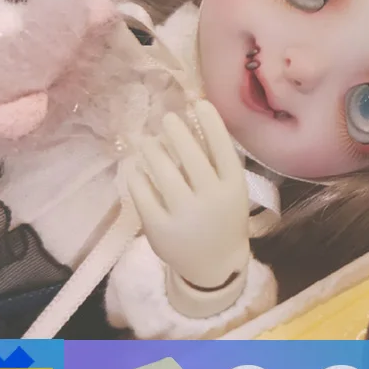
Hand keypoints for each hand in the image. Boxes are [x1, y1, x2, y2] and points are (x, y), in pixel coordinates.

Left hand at [126, 100, 249, 291]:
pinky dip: (137, 177)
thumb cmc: (223, 217)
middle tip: (167, 117)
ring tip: (147, 141)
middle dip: (177, 132)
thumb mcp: (230, 190)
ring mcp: (185, 216)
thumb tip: (195, 116)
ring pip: (164, 174)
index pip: (222, 148)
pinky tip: (135, 168)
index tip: (198, 103)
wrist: (215, 265)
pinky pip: (144, 195)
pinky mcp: (160, 229)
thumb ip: (216, 161)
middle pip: (192, 157)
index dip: (211, 123)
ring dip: (153, 151)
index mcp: (233, 187)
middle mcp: (211, 199)